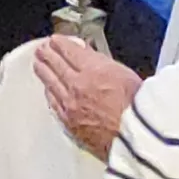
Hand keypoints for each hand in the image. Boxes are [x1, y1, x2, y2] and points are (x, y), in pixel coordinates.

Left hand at [35, 36, 137, 157]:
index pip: (69, 50)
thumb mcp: (127, 74)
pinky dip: (49, 93)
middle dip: (47, 54)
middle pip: (55, 64)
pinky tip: (48, 90)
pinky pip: (54, 103)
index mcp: (93, 69)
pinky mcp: (69, 122)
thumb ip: (104, 63)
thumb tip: (91, 56)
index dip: (60, 43)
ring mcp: (71, 105)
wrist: (137, 138)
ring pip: (50, 83)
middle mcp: (77, 86)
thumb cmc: (140, 109)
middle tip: (42, 50)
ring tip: (39, 65)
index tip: (56, 41)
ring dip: (43, 71)